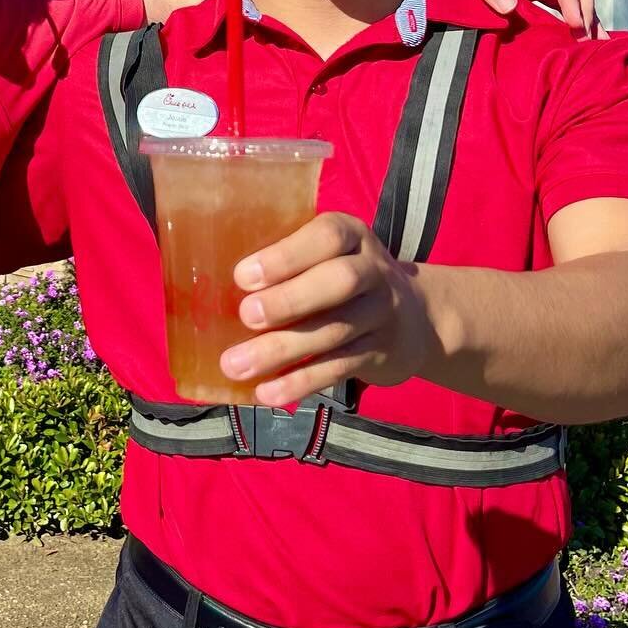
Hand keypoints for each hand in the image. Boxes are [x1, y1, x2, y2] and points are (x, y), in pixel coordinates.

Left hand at [219, 213, 439, 406]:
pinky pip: (339, 368)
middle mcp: (373, 270)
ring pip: (335, 331)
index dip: (286, 256)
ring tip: (235, 365)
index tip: (243, 276)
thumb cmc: (342, 275)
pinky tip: (267, 392)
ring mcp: (381, 314)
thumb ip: (285, 260)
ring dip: (283, 350)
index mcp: (351, 235)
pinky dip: (302, 382)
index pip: (326, 236)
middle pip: (340, 282)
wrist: (418, 317)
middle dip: (290, 299)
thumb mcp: (326, 254)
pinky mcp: (380, 354)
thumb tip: (208, 279)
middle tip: (246, 315)